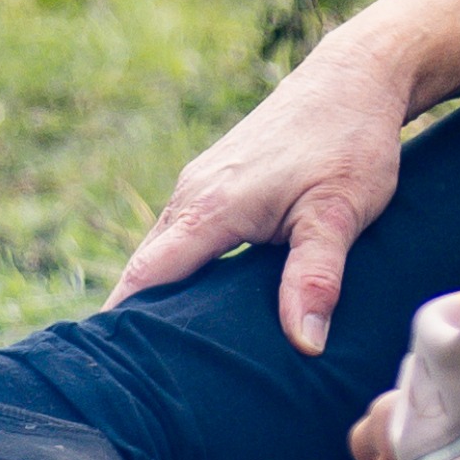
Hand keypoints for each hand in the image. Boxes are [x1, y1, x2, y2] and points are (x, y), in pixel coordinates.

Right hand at [111, 0, 459, 348]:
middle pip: (145, 270)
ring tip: (157, 357)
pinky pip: (182, 237)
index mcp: (212, 207)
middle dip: (133, 321)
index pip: (147, 277)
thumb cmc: (351, 142)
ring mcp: (201, 186)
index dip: (122, 322)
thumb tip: (303, 343)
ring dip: (157, 297)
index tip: (104, 368)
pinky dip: (178, 273)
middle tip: (129, 382)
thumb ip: (316, 277)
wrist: (355, 77)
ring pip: (163, 252)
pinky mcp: (217, 183)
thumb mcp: (341, 213)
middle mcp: (193, 195)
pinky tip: (195, 306)